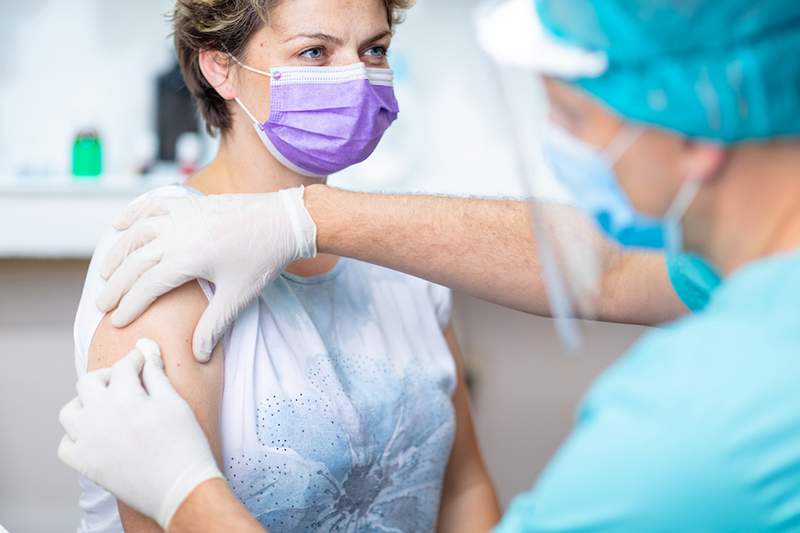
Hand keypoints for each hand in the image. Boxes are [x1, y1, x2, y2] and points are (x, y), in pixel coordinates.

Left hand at [58, 339, 223, 530]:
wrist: (181, 487)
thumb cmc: (184, 444)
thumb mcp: (175, 402)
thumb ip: (156, 374)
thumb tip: (147, 349)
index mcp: (124, 397)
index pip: (123, 366)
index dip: (136, 359)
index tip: (143, 360)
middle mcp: (99, 416)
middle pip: (88, 382)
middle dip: (107, 376)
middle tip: (125, 381)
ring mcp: (88, 441)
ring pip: (69, 411)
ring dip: (85, 403)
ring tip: (105, 406)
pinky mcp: (85, 464)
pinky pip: (66, 444)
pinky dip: (76, 436)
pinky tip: (96, 434)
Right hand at [96, 187, 316, 360]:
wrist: (285, 220)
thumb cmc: (263, 259)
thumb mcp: (238, 296)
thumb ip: (214, 326)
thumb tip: (197, 356)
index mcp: (188, 258)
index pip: (146, 286)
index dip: (129, 305)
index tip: (117, 322)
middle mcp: (178, 233)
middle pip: (134, 261)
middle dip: (115, 285)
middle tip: (102, 305)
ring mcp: (182, 215)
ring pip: (136, 233)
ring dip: (117, 253)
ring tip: (105, 273)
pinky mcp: (190, 202)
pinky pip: (152, 206)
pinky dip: (132, 215)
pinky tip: (119, 226)